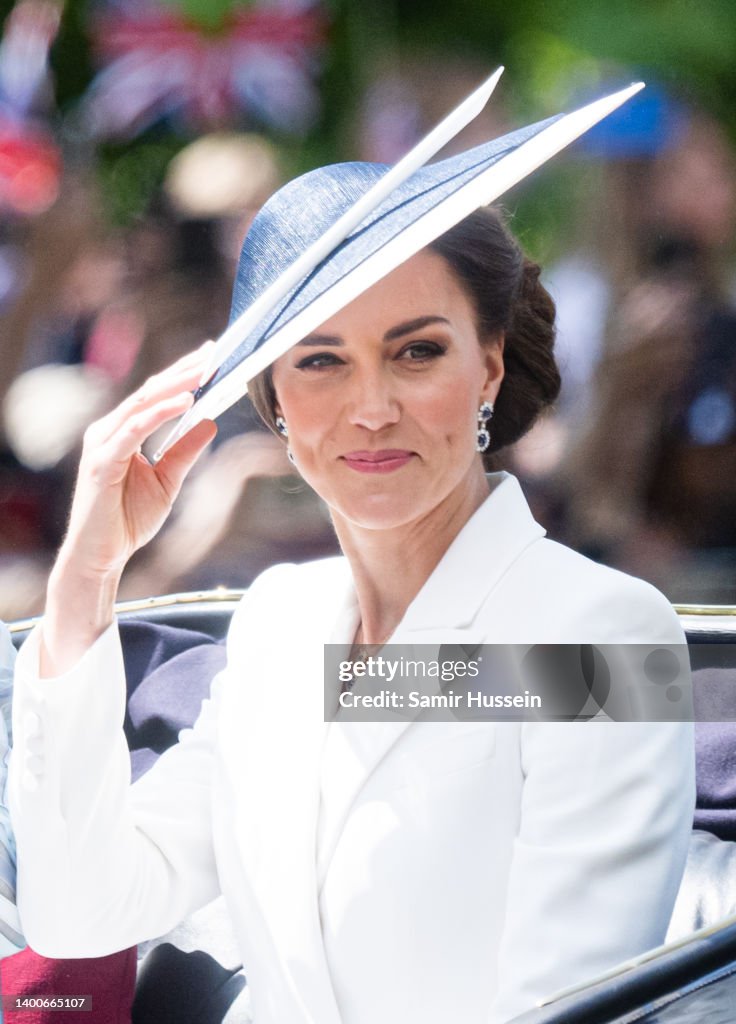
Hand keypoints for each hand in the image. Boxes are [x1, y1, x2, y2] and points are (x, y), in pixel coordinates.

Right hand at [41, 343, 217, 674]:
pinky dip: (160, 413)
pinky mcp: (103, 461)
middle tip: (213, 354)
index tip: (211, 357)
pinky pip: (134, 429)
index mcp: (122, 431)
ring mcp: (102, 443)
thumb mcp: (168, 480)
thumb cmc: (127, 519)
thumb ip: (185, 450)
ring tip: (205, 371)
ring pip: (142, 403)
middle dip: (182, 371)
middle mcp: (108, 430)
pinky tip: (184, 401)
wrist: (102, 556)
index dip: (182, 374)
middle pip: (149, 391)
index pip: (154, 395)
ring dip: (175, 385)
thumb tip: (211, 421)